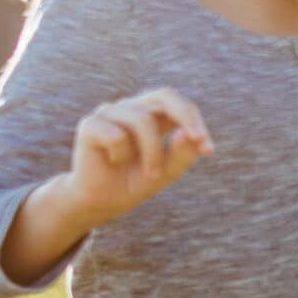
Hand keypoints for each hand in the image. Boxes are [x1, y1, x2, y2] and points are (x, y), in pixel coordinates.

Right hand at [66, 88, 213, 224]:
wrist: (100, 202)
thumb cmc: (134, 182)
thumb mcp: (166, 172)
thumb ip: (181, 154)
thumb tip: (188, 134)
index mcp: (154, 115)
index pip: (181, 105)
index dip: (196, 122)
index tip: (208, 149)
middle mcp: (132, 108)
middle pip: (164, 95)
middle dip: (184, 115)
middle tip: (197, 138)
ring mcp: (110, 113)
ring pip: (142, 120)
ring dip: (152, 152)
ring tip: (149, 172)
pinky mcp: (90, 124)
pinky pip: (116, 135)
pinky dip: (120, 155)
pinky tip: (112, 162)